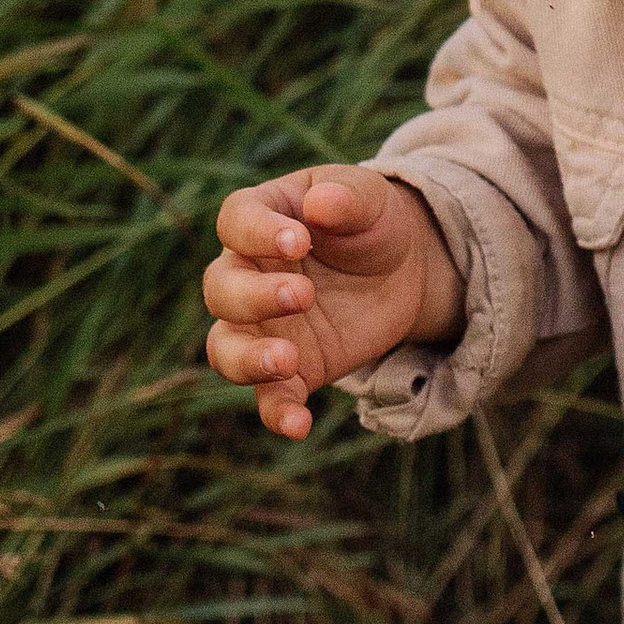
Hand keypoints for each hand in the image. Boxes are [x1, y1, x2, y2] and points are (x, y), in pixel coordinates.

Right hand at [203, 165, 463, 440]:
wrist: (402, 270)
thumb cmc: (372, 222)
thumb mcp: (372, 200)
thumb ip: (348, 197)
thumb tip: (320, 203)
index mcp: (260, 219)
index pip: (236, 221)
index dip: (259, 232)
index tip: (300, 242)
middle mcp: (246, 274)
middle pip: (221, 288)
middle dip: (255, 296)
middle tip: (304, 295)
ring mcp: (261, 327)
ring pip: (225, 349)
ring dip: (248, 360)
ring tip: (287, 361)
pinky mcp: (289, 369)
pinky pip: (268, 397)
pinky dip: (277, 413)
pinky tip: (298, 425)